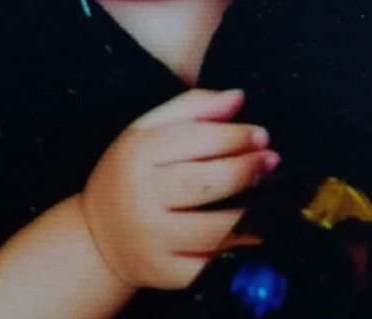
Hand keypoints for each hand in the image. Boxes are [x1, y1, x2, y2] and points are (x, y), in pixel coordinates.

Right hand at [82, 89, 279, 289]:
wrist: (98, 236)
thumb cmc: (132, 171)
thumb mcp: (149, 129)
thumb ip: (193, 107)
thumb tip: (238, 97)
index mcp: (137, 154)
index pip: (192, 141)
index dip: (233, 137)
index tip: (262, 134)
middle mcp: (141, 198)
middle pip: (204, 184)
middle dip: (245, 171)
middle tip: (272, 160)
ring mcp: (152, 240)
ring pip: (213, 229)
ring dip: (250, 212)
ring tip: (273, 195)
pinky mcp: (165, 274)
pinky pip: (211, 264)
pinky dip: (238, 249)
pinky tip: (256, 231)